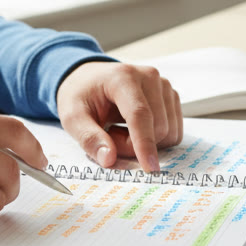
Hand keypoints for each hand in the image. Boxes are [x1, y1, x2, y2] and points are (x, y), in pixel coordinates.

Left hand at [56, 61, 182, 172]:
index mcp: (123, 77)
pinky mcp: (171, 96)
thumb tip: (108, 159)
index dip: (145, 143)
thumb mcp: (72, 117)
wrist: (91, 79)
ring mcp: (164, 86)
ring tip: (121, 130)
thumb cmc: (82, 96)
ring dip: (145, 143)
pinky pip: (173, 132)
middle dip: (134, 145)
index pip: (140, 114)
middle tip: (110, 137)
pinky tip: (135, 128)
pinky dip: (155, 139)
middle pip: (157, 128)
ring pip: (168, 132)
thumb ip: (88, 138)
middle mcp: (149, 77)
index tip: (149, 168)